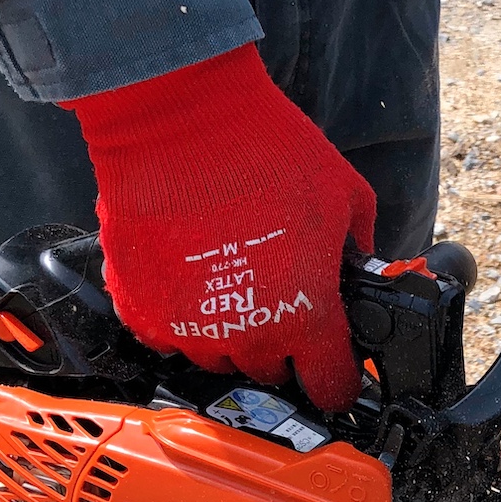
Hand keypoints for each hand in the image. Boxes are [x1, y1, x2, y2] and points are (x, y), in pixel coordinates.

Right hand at [65, 44, 375, 410]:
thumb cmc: (265, 149)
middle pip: (272, 372)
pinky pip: (166, 340)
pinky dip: (179, 319)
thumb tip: (357, 266)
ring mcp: (192, 331)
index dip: (336, 376)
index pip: (330, 386)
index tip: (332, 363)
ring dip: (228, 332)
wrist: (180, 115)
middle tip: (275, 293)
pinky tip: (188, 281)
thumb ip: (357, 246)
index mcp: (306, 318)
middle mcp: (249, 337)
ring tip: (229, 278)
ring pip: (219, 359)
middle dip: (281, 343)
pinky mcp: (143, 312)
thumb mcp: (344, 194)